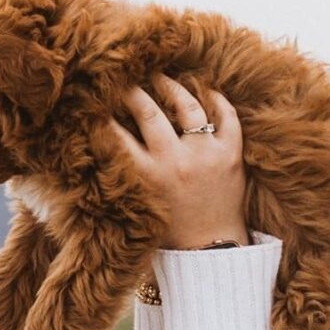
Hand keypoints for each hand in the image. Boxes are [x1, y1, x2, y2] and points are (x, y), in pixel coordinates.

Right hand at [109, 73, 248, 249]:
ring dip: (171, 87)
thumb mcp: (140, 203)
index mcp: (148, 176)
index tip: (97, 104)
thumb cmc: (170, 232)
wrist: (211, 252)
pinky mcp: (232, 155)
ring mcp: (206, 154)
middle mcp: (176, 161)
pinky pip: (227, 116)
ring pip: (188, 106)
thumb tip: (107, 143)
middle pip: (148, 111)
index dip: (104, 116)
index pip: (118, 135)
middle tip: (124, 82)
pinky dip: (217, 100)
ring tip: (161, 78)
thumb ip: (128, 173)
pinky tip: (206, 91)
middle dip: (132, 92)